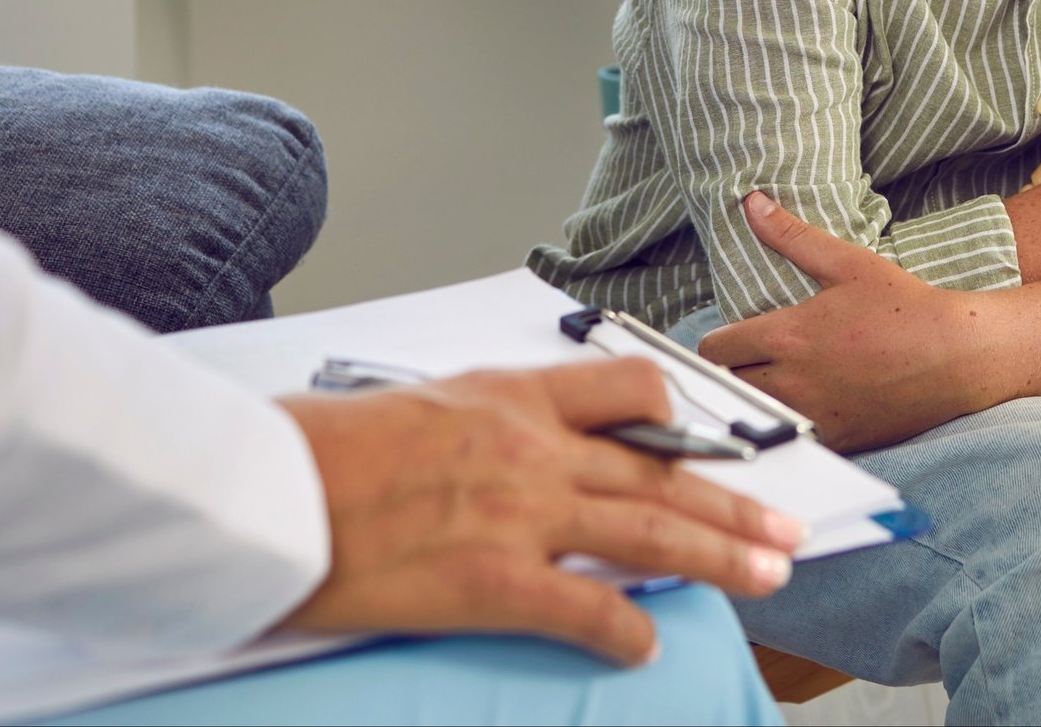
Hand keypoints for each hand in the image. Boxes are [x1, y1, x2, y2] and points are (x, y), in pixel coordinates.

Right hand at [276, 360, 803, 664]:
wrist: (257, 489)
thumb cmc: (306, 450)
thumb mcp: (402, 407)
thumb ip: (464, 427)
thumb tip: (477, 456)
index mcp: (505, 395)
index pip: (624, 392)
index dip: (677, 424)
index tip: (706, 447)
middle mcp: (528, 446)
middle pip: (660, 471)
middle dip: (731, 502)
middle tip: (783, 526)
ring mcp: (517, 512)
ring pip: (650, 530)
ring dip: (720, 554)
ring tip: (768, 573)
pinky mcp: (492, 579)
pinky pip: (587, 609)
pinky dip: (625, 632)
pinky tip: (644, 649)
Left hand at [699, 193, 992, 453]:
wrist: (957, 357)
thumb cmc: (906, 306)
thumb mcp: (848, 263)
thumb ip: (792, 235)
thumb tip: (752, 203)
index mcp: (787, 335)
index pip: (715, 349)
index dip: (717, 343)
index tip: (730, 340)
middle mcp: (792, 380)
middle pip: (727, 386)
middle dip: (731, 372)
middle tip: (748, 361)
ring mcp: (813, 415)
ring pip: (755, 415)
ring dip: (756, 400)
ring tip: (774, 383)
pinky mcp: (836, 439)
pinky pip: (792, 438)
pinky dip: (790, 425)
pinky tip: (807, 407)